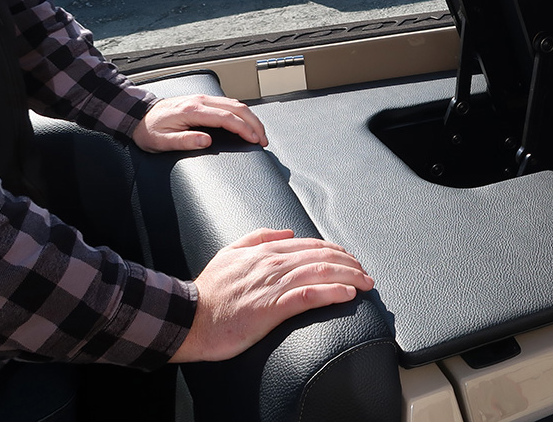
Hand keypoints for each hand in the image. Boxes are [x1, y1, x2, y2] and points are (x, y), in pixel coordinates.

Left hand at [133, 95, 268, 151]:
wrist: (137, 115)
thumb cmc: (148, 130)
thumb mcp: (161, 142)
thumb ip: (184, 141)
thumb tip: (206, 141)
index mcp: (191, 110)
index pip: (226, 117)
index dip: (244, 129)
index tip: (255, 140)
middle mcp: (200, 101)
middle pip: (237, 107)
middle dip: (254, 123)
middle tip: (264, 139)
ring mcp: (202, 98)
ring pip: (235, 103)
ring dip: (251, 117)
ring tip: (259, 133)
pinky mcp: (203, 100)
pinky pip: (228, 103)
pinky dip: (242, 113)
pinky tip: (247, 122)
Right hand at [169, 229, 374, 362]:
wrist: (186, 319)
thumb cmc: (208, 292)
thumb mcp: (229, 253)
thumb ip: (257, 238)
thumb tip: (286, 232)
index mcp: (265, 251)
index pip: (311, 245)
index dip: (336, 252)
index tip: (351, 261)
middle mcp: (273, 264)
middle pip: (322, 257)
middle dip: (350, 264)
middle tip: (366, 274)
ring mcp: (273, 285)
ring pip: (320, 273)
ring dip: (349, 277)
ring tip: (366, 283)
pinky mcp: (271, 308)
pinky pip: (309, 296)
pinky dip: (332, 293)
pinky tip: (348, 294)